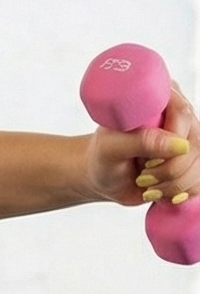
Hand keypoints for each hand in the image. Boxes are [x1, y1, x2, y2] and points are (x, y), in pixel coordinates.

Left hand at [85, 77, 199, 210]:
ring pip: (198, 167)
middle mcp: (180, 118)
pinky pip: (198, 182)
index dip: (169, 140)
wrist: (102, 176)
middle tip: (142, 175)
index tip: (148, 159)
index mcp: (160, 100)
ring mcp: (189, 141)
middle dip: (168, 169)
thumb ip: (141, 141)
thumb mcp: (111, 147)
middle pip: (194, 144)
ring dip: (172, 184)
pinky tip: (157, 191)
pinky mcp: (191, 163)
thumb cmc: (102, 156)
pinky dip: (177, 193)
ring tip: (146, 183)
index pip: (182, 113)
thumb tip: (179, 145)